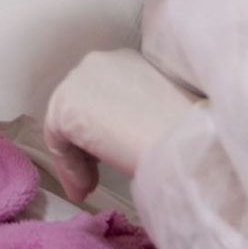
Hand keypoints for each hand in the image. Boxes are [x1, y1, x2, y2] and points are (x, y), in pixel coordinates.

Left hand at [43, 49, 197, 201]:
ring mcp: (78, 80)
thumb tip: (121, 136)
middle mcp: (98, 62)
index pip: (101, 96)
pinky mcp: (65, 106)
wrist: (188, 140)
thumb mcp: (160, 110)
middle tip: (96, 175)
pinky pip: (58, 141)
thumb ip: (135, 112)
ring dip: (77, 158)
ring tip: (90, 187)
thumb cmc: (187, 131)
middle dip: (85, 143)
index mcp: (125, 60)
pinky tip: (86, 187)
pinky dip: (69, 166)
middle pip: (80, 108)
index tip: (110, 157)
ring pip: (66, 124)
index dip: (102, 129)